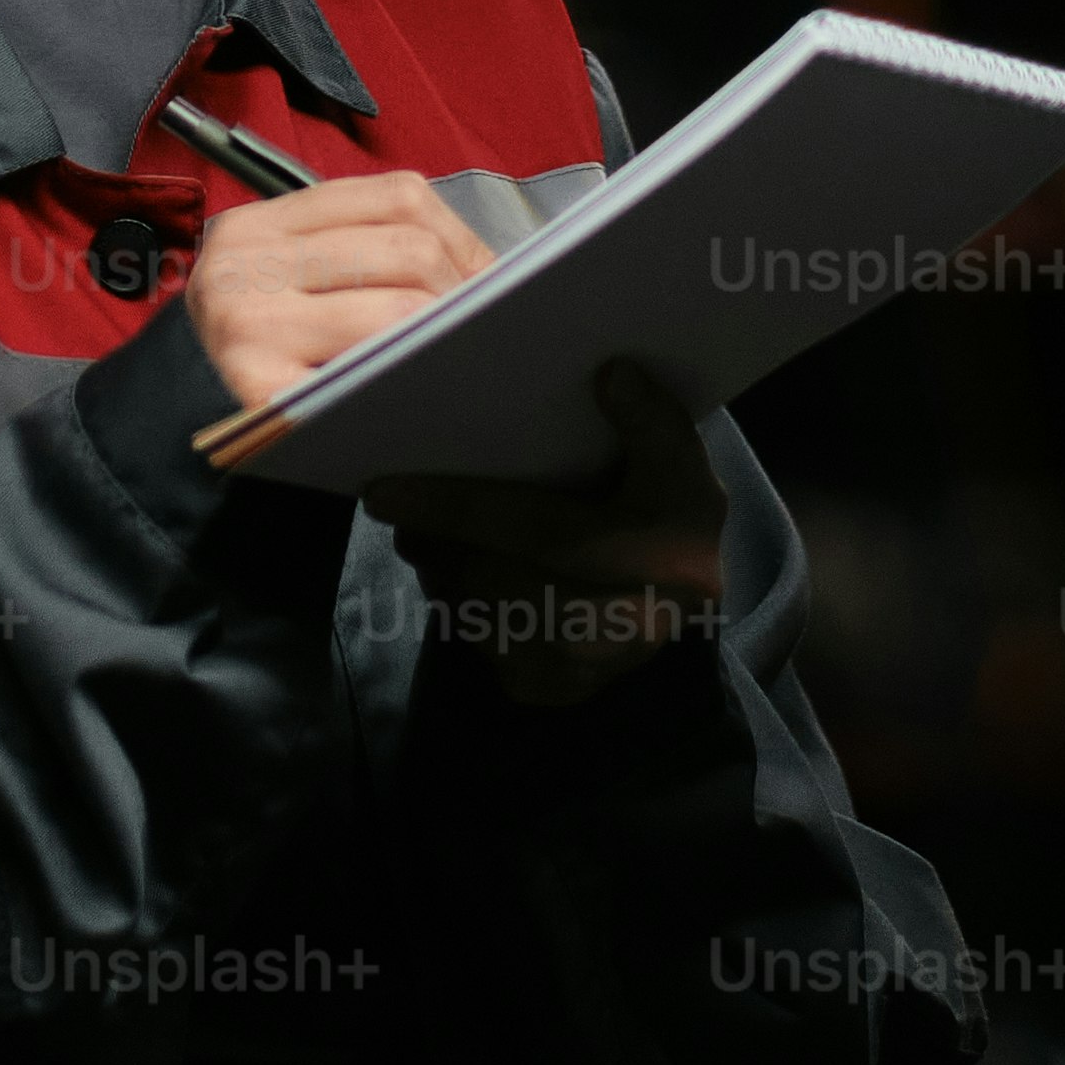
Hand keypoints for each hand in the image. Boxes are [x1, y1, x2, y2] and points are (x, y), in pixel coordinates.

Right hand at [185, 172, 496, 417]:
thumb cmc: (254, 344)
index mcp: (262, 223)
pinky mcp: (261, 390)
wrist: (174, 414)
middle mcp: (247, 262)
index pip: (396, 197)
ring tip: (457, 358)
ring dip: (445, 336)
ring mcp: (251, 324)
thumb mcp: (285, 277)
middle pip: (407, 250)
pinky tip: (421, 391)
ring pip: (398, 309)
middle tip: (480, 330)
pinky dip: (408, 379)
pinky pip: (367, 374)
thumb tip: (484, 273)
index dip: (461, 237)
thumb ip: (360, 253)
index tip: (485, 279)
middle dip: (461, 292)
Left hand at [370, 359, 732, 708]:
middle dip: (434, 538)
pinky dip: (458, 605)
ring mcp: (571, 670)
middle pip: (485, 577)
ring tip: (432, 534)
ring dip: (442, 568)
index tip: (382, 491)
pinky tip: (466, 575)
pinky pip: (474, 641)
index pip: (533, 533)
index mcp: (646, 562)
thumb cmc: (673, 527)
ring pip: (471, 611)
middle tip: (404, 505)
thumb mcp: (682, 470)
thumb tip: (611, 374)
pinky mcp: (544, 690)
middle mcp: (607, 630)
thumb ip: (653, 423)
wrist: (681, 612)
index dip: (453, 508)